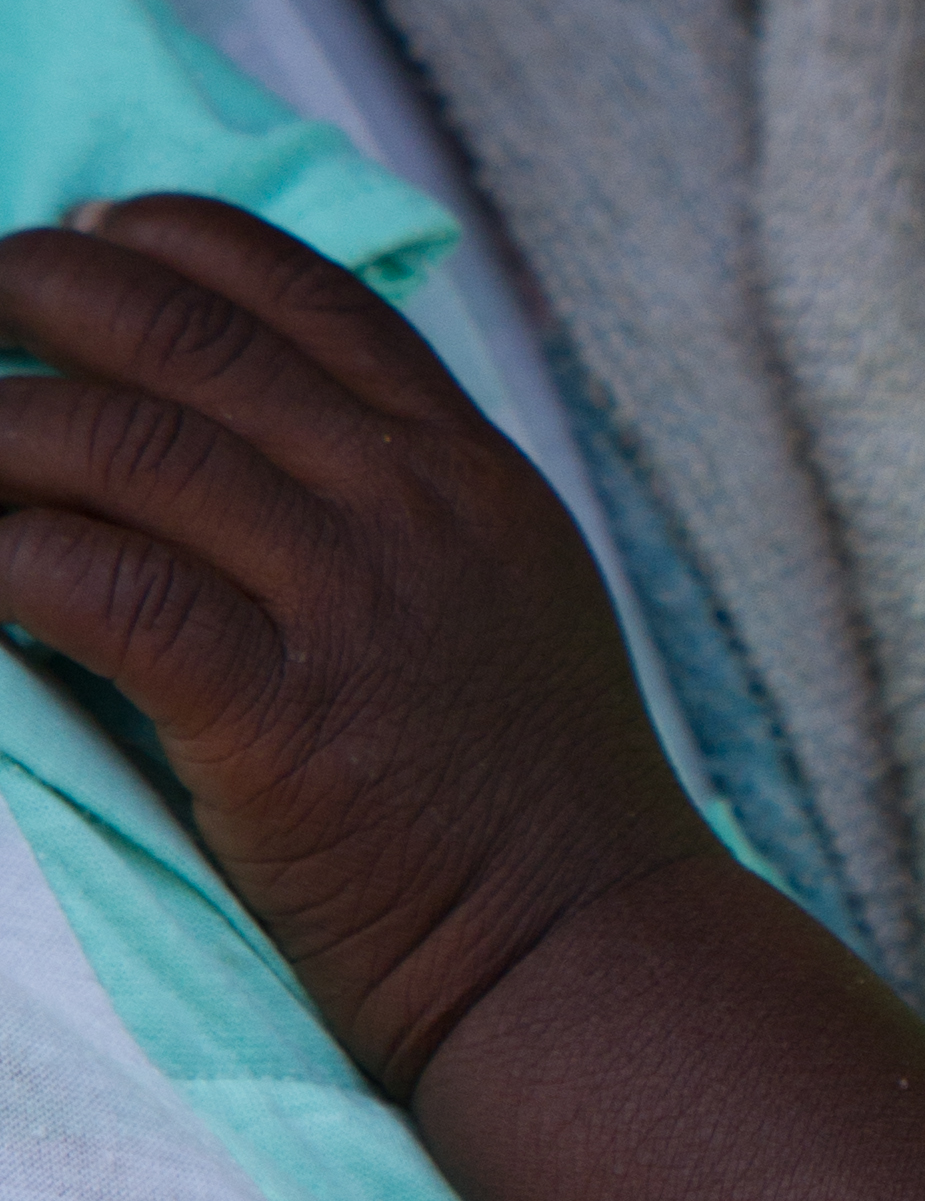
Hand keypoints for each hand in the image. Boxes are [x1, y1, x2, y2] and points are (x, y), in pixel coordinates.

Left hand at [0, 195, 709, 1089]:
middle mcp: (411, 508)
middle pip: (186, 336)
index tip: (84, 238)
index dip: (167, 243)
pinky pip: (100, 586)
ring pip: (124, 443)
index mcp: (466, 471)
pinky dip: (4, 556)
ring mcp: (351, 606)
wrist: (589, 962)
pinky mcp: (280, 719)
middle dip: (41, 291)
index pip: (300, 293)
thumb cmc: (533, 812)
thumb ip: (406, 512)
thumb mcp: (509, 605)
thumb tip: (252, 454)